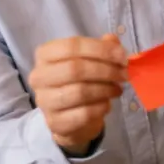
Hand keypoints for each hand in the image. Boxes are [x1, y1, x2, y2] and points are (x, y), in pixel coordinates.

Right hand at [29, 34, 126, 154]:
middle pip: (75, 69)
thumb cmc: (80, 80)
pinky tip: (107, 104)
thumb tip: (113, 41)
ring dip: (106, 89)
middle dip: (106, 70)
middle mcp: (39, 76)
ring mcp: (45, 101)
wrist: (69, 117)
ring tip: (117, 89)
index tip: (123, 56)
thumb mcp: (90, 59)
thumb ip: (102, 47)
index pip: (72, 46)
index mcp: (45, 54)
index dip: (101, 49)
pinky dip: (101, 107)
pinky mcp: (55, 122)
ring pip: (80, 92)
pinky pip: (84, 113)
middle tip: (124, 74)